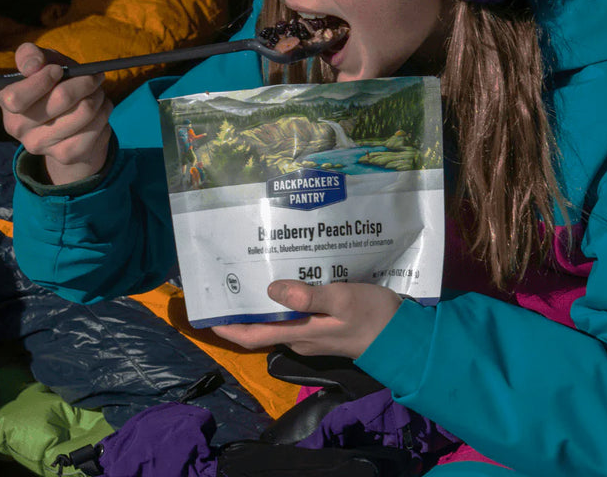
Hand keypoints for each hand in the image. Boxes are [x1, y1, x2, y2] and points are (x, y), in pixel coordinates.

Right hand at [0, 42, 112, 184]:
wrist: (71, 124)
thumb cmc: (55, 85)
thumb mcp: (42, 63)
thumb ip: (31, 56)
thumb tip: (34, 65)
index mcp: (7, 102)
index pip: (16, 97)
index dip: (42, 80)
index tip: (59, 70)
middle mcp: (18, 127)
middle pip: (62, 98)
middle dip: (85, 81)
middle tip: (94, 77)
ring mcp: (41, 145)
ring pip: (85, 111)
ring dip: (99, 96)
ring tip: (97, 94)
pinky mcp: (67, 155)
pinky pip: (97, 127)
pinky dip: (105, 112)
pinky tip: (100, 111)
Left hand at [212, 280, 402, 358]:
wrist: (402, 337)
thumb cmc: (372, 317)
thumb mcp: (342, 301)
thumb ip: (308, 296)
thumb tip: (271, 289)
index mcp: (298, 333)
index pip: (250, 336)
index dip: (225, 327)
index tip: (205, 310)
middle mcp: (299, 336)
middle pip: (259, 325)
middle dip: (241, 305)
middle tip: (227, 275)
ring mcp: (312, 331)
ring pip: (276, 317)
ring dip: (261, 299)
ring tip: (250, 269)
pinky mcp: (324, 324)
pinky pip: (294, 311)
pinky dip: (283, 296)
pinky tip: (285, 275)